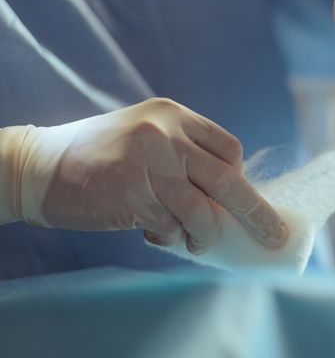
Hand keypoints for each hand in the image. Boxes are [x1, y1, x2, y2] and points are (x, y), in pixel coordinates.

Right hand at [3, 98, 288, 254]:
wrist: (37, 167)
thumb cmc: (95, 159)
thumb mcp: (144, 138)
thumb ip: (181, 155)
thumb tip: (224, 195)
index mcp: (173, 116)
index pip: (228, 148)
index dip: (237, 178)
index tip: (236, 198)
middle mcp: (166, 135)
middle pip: (228, 179)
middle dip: (256, 212)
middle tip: (275, 234)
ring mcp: (150, 164)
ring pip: (202, 210)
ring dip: (204, 234)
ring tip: (194, 242)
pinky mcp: (133, 194)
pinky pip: (171, 226)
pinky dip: (170, 237)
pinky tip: (153, 233)